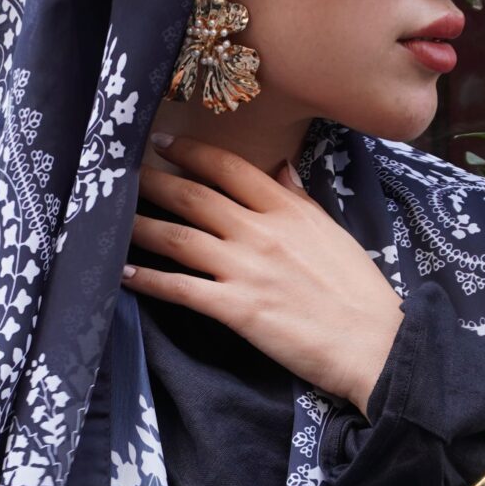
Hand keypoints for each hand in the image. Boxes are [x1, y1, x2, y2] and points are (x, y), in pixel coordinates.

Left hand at [123, 134, 402, 414]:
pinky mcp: (236, 309)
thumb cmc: (358, 291)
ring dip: (140, 226)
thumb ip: (300, 198)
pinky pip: (180, 289)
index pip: (230, 168)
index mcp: (287, 209)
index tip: (163, 142)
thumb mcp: (332, 233)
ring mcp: (246, 269)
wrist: (374, 343)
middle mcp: (261, 232)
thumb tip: (281, 166)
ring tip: (110, 218)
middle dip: (153, 181)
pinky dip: (148, 280)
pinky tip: (124, 274)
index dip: (191, 152)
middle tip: (120, 171)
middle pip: (194, 196)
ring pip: (178, 238)